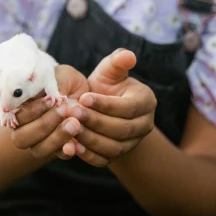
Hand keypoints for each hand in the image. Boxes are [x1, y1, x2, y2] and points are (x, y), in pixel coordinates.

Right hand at [10, 64, 88, 160]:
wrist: (86, 94)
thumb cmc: (67, 81)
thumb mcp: (62, 75)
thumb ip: (55, 85)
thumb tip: (54, 100)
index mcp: (20, 108)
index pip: (17, 116)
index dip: (32, 111)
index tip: (51, 100)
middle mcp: (25, 128)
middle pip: (21, 138)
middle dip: (42, 125)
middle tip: (63, 111)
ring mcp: (40, 141)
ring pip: (38, 150)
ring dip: (55, 138)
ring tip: (74, 124)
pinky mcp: (59, 149)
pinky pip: (58, 155)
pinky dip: (66, 150)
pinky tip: (75, 145)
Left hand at [67, 49, 156, 166]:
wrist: (101, 108)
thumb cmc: (106, 86)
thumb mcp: (110, 71)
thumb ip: (117, 62)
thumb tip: (128, 55)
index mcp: (146, 102)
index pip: (128, 107)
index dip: (105, 104)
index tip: (83, 97)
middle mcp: (144, 125)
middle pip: (121, 129)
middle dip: (95, 121)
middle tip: (72, 112)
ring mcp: (132, 143)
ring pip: (113, 147)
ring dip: (90, 139)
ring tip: (69, 128)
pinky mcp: (117, 156)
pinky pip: (104, 160)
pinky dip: (88, 155)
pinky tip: (71, 145)